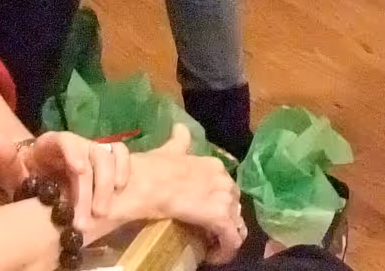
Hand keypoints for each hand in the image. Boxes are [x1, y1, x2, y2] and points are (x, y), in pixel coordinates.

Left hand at [0, 131, 133, 225]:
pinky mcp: (105, 162)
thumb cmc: (27, 180)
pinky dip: (124, 169)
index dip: (73, 152)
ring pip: (107, 157)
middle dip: (92, 187)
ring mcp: (91, 151)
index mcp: (50, 144)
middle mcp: (74, 144)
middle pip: (89, 153)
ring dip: (107, 185)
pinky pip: (121, 155)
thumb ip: (6, 159)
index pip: (64, 140)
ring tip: (102, 214)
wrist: (43, 189)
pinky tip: (119, 190)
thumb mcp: (13, 174)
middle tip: (90, 217)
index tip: (79, 171)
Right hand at [93, 126, 246, 264]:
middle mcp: (225, 180)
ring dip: (224, 237)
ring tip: (209, 245)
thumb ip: (179, 141)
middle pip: (235, 207)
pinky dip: (225, 252)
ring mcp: (225, 199)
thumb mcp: (170, 150)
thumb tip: (180, 127)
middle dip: (224, 220)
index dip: (218, 202)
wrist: (147, 183)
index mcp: (214, 165)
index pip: (227, 188)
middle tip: (206, 231)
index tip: (204, 214)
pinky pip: (232, 241)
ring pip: (237, 225)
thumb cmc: (154, 168)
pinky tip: (212, 256)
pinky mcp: (221, 218)